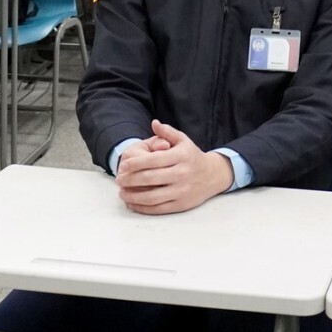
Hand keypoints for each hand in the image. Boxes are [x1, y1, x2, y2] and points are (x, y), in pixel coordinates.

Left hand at [114, 120, 233, 214]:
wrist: (213, 175)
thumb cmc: (192, 156)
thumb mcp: (183, 140)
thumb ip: (167, 132)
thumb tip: (154, 123)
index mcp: (181, 156)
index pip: (153, 160)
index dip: (135, 163)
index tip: (123, 166)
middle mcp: (182, 174)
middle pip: (150, 178)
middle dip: (130, 180)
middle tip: (118, 179)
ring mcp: (182, 191)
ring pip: (153, 196)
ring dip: (134, 196)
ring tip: (122, 193)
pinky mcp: (181, 205)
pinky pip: (159, 208)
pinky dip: (143, 208)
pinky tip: (133, 203)